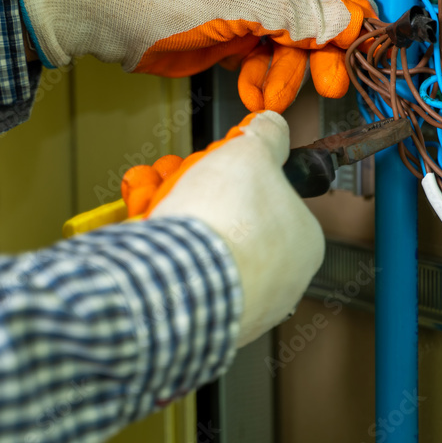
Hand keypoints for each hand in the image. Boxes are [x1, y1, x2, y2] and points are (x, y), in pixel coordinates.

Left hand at [16, 0, 375, 111]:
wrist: (95, 11)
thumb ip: (293, 12)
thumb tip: (338, 18)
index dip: (347, 6)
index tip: (362, 42)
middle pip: (307, 12)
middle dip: (320, 50)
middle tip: (332, 82)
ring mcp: (236, 5)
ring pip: (282, 42)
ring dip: (286, 72)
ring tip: (276, 95)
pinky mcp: (220, 34)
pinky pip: (255, 58)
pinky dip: (259, 78)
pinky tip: (254, 94)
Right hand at [121, 112, 323, 346]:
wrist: (178, 280)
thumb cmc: (228, 221)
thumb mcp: (253, 152)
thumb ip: (266, 136)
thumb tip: (272, 124)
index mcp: (302, 244)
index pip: (272, 197)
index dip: (239, 171)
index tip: (218, 158)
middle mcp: (277, 280)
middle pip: (231, 218)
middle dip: (195, 186)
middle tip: (176, 172)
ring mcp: (237, 304)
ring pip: (199, 242)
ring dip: (168, 205)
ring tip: (149, 189)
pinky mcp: (195, 318)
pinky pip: (175, 269)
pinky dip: (153, 242)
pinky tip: (139, 221)